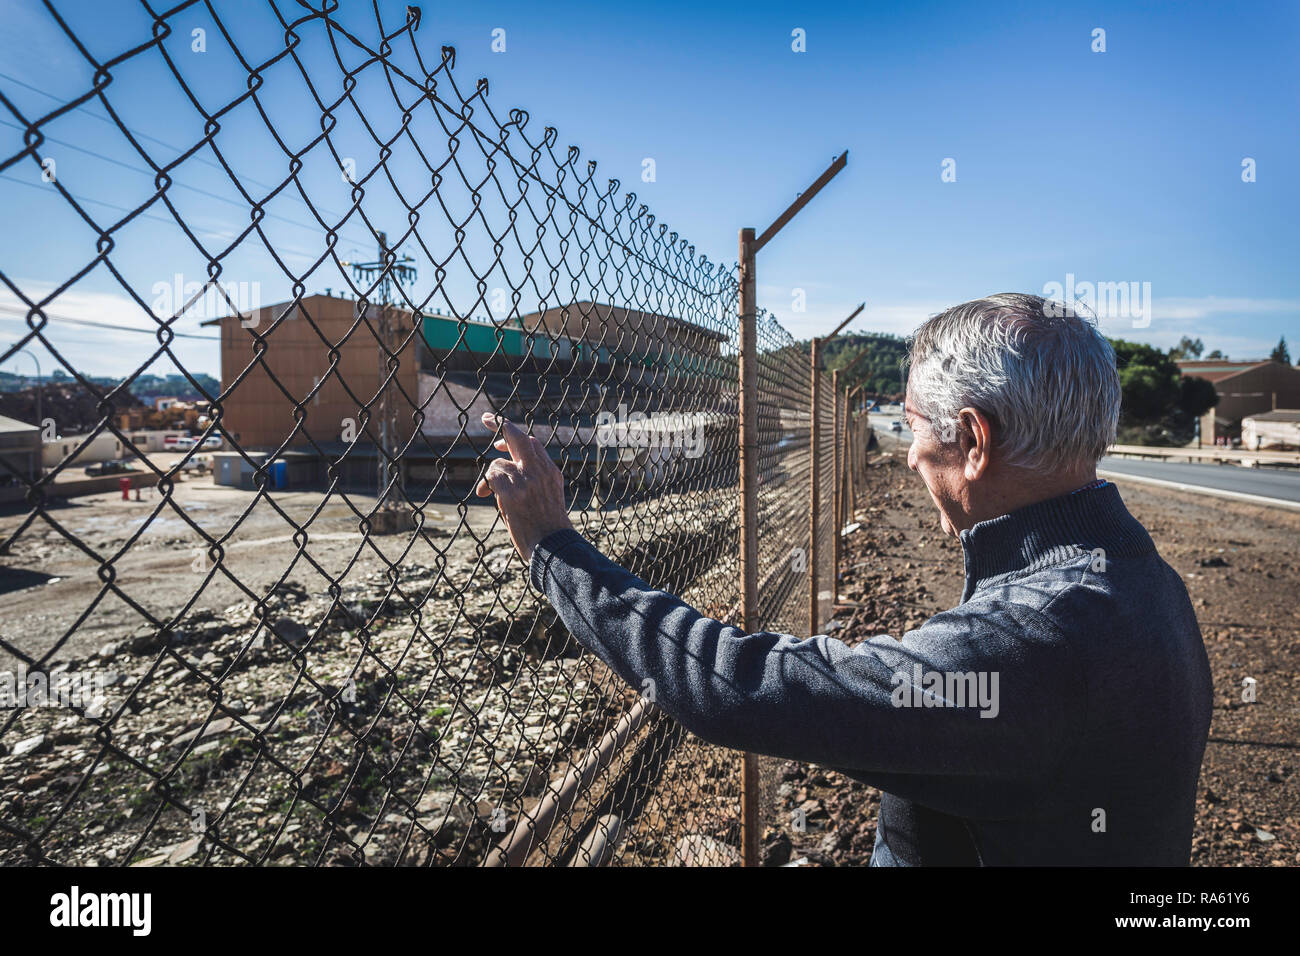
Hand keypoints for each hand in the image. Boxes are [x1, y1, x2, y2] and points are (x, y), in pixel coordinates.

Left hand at [475, 412, 573, 562]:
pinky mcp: (513, 491)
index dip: (515, 436)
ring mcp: (527, 479)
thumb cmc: (547, 528)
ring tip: (489, 492)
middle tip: (487, 419)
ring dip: (490, 477)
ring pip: (498, 463)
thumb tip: (505, 470)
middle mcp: (540, 470)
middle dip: (500, 424)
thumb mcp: (548, 497)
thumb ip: (533, 479)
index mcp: (550, 472)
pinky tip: (485, 494)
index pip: (532, 443)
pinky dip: (485, 484)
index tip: (501, 434)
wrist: (553, 546)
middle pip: (517, 436)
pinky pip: (491, 477)